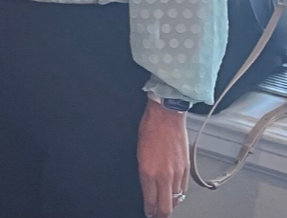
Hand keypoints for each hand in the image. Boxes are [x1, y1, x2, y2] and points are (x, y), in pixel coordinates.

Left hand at [138, 98, 188, 217]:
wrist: (166, 116)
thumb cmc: (149, 129)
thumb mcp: (139, 153)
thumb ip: (144, 173)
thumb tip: (147, 186)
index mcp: (148, 172)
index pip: (150, 201)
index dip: (149, 211)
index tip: (148, 213)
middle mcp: (164, 176)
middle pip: (166, 207)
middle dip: (160, 214)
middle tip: (156, 216)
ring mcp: (177, 173)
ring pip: (176, 199)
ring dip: (170, 205)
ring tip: (165, 207)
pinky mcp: (186, 169)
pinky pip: (184, 189)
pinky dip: (179, 195)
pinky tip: (175, 195)